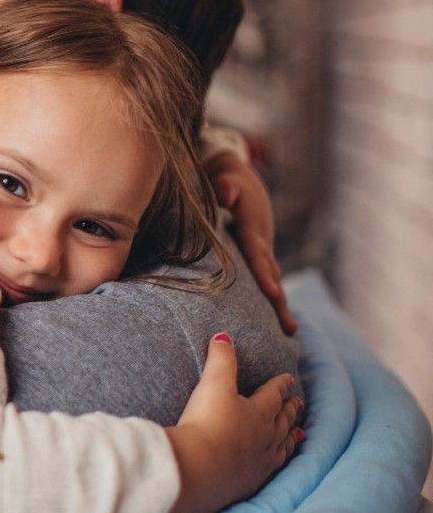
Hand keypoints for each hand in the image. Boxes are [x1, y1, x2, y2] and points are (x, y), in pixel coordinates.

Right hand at [165, 333, 300, 512]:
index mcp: (258, 411)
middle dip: (290, 409)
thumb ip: (220, 359)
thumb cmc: (206, 424)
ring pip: (282, 445)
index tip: (289, 378)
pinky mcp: (251, 480)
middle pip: (282, 419)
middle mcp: (266, 435)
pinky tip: (275, 462)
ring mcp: (261, 460)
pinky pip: (272, 468)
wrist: (199, 468)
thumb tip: (223, 336)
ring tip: (298, 434)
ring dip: (290, 436)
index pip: (273, 393)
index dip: (280, 384)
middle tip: (298, 403)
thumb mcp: (212, 385)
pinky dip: (278, 461)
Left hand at [207, 152, 296, 334]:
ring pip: (273, 281)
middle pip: (272, 275)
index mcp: (252, 230)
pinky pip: (267, 280)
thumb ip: (224, 188)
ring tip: (289, 332)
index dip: (264, 273)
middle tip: (288, 326)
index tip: (272, 292)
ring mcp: (263, 253)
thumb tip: (223, 191)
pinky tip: (279, 323)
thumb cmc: (228, 183)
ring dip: (280, 305)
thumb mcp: (225, 180)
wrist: (242, 180)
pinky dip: (273, 300)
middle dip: (279, 301)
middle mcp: (262, 244)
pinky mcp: (260, 259)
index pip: (257, 254)